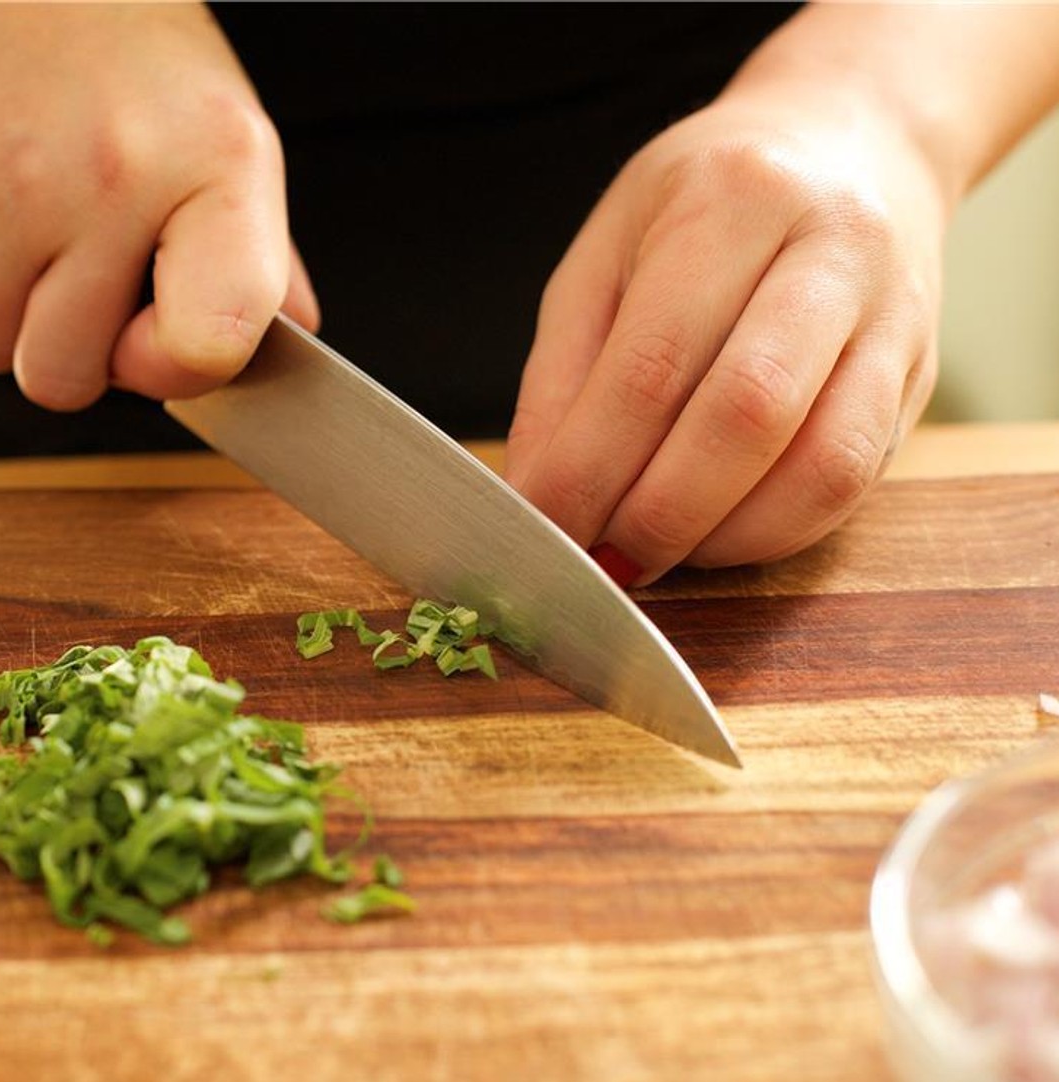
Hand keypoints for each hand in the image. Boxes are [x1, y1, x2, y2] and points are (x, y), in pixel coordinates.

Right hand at [0, 2, 317, 409]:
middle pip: (60, 378)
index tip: (164, 337)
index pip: (202, 345)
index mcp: (208, 172)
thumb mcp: (231, 135)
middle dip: (75, 357)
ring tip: (41, 241)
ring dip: (10, 315)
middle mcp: (100, 182)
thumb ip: (261, 255)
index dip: (177, 371)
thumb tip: (292, 342)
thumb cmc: (136, 49)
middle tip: (91, 294)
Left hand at [505, 80, 948, 584]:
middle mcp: (830, 250)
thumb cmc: (706, 202)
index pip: (652, 361)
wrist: (855, 141)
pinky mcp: (921, 379)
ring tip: (655, 555)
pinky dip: (772, 532)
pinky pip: (853, 482)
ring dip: (722, 539)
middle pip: (745, 415)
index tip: (547, 529)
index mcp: (732, 199)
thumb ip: (562, 376)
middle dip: (657, 514)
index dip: (592, 467)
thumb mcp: (607, 254)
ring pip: (819, 464)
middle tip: (600, 561)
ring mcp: (893, 318)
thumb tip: (538, 494)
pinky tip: (715, 537)